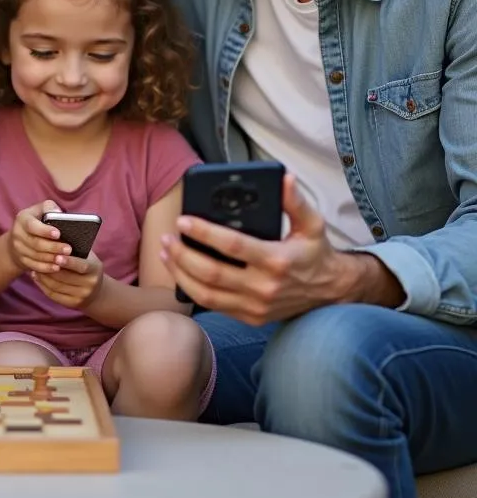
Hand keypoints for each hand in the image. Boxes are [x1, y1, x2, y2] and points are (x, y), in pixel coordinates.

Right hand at [7, 200, 69, 273]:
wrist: (18, 238)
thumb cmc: (36, 221)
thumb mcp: (39, 210)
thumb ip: (49, 207)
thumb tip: (58, 212)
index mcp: (22, 219)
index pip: (32, 225)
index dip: (45, 230)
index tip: (58, 234)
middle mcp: (17, 234)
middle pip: (35, 243)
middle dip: (53, 247)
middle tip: (68, 249)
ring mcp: (18, 248)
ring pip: (36, 256)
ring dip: (51, 259)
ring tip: (65, 259)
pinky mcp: (21, 260)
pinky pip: (34, 265)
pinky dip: (46, 268)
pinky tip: (56, 268)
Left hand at [32, 251, 103, 308]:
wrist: (97, 292)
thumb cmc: (87, 266)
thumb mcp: (87, 256)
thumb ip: (75, 249)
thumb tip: (54, 237)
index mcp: (95, 269)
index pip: (81, 265)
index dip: (68, 262)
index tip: (56, 256)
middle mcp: (90, 284)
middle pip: (65, 277)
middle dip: (49, 268)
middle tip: (37, 258)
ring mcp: (82, 296)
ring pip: (57, 286)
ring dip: (43, 276)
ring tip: (34, 267)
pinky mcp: (73, 304)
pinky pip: (54, 295)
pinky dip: (43, 286)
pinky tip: (37, 277)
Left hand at [160, 174, 346, 323]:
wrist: (332, 293)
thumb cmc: (316, 254)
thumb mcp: (313, 224)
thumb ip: (296, 202)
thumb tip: (284, 179)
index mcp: (277, 261)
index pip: (232, 246)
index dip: (204, 233)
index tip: (183, 220)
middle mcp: (264, 288)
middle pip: (211, 273)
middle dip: (183, 254)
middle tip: (167, 237)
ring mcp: (255, 307)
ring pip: (206, 294)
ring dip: (180, 273)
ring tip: (165, 252)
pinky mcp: (250, 318)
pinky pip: (213, 306)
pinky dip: (191, 290)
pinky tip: (179, 272)